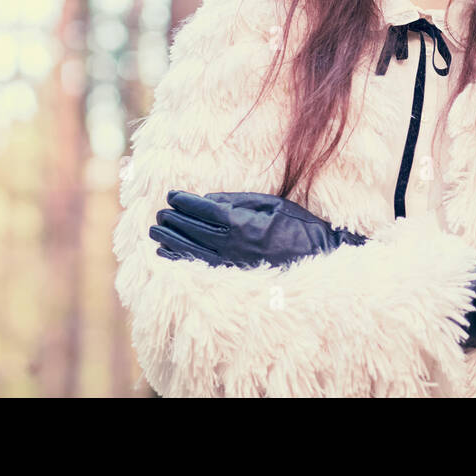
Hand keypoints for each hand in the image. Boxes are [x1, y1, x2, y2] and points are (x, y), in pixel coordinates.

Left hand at [150, 190, 368, 268]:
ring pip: (190, 252)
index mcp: (241, 224)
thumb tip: (208, 200)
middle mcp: (230, 246)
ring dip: (170, 241)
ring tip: (156, 234)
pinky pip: (198, 270)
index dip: (184, 202)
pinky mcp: (232, 279)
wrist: (320, 261)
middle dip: (173, 221)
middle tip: (158, 215)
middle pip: (192, 231)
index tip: (171, 196)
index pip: (202, 210)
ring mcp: (229, 265)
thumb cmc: (299, 228)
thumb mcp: (272, 205)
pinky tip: (167, 256)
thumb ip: (239, 201)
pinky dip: (180, 261)